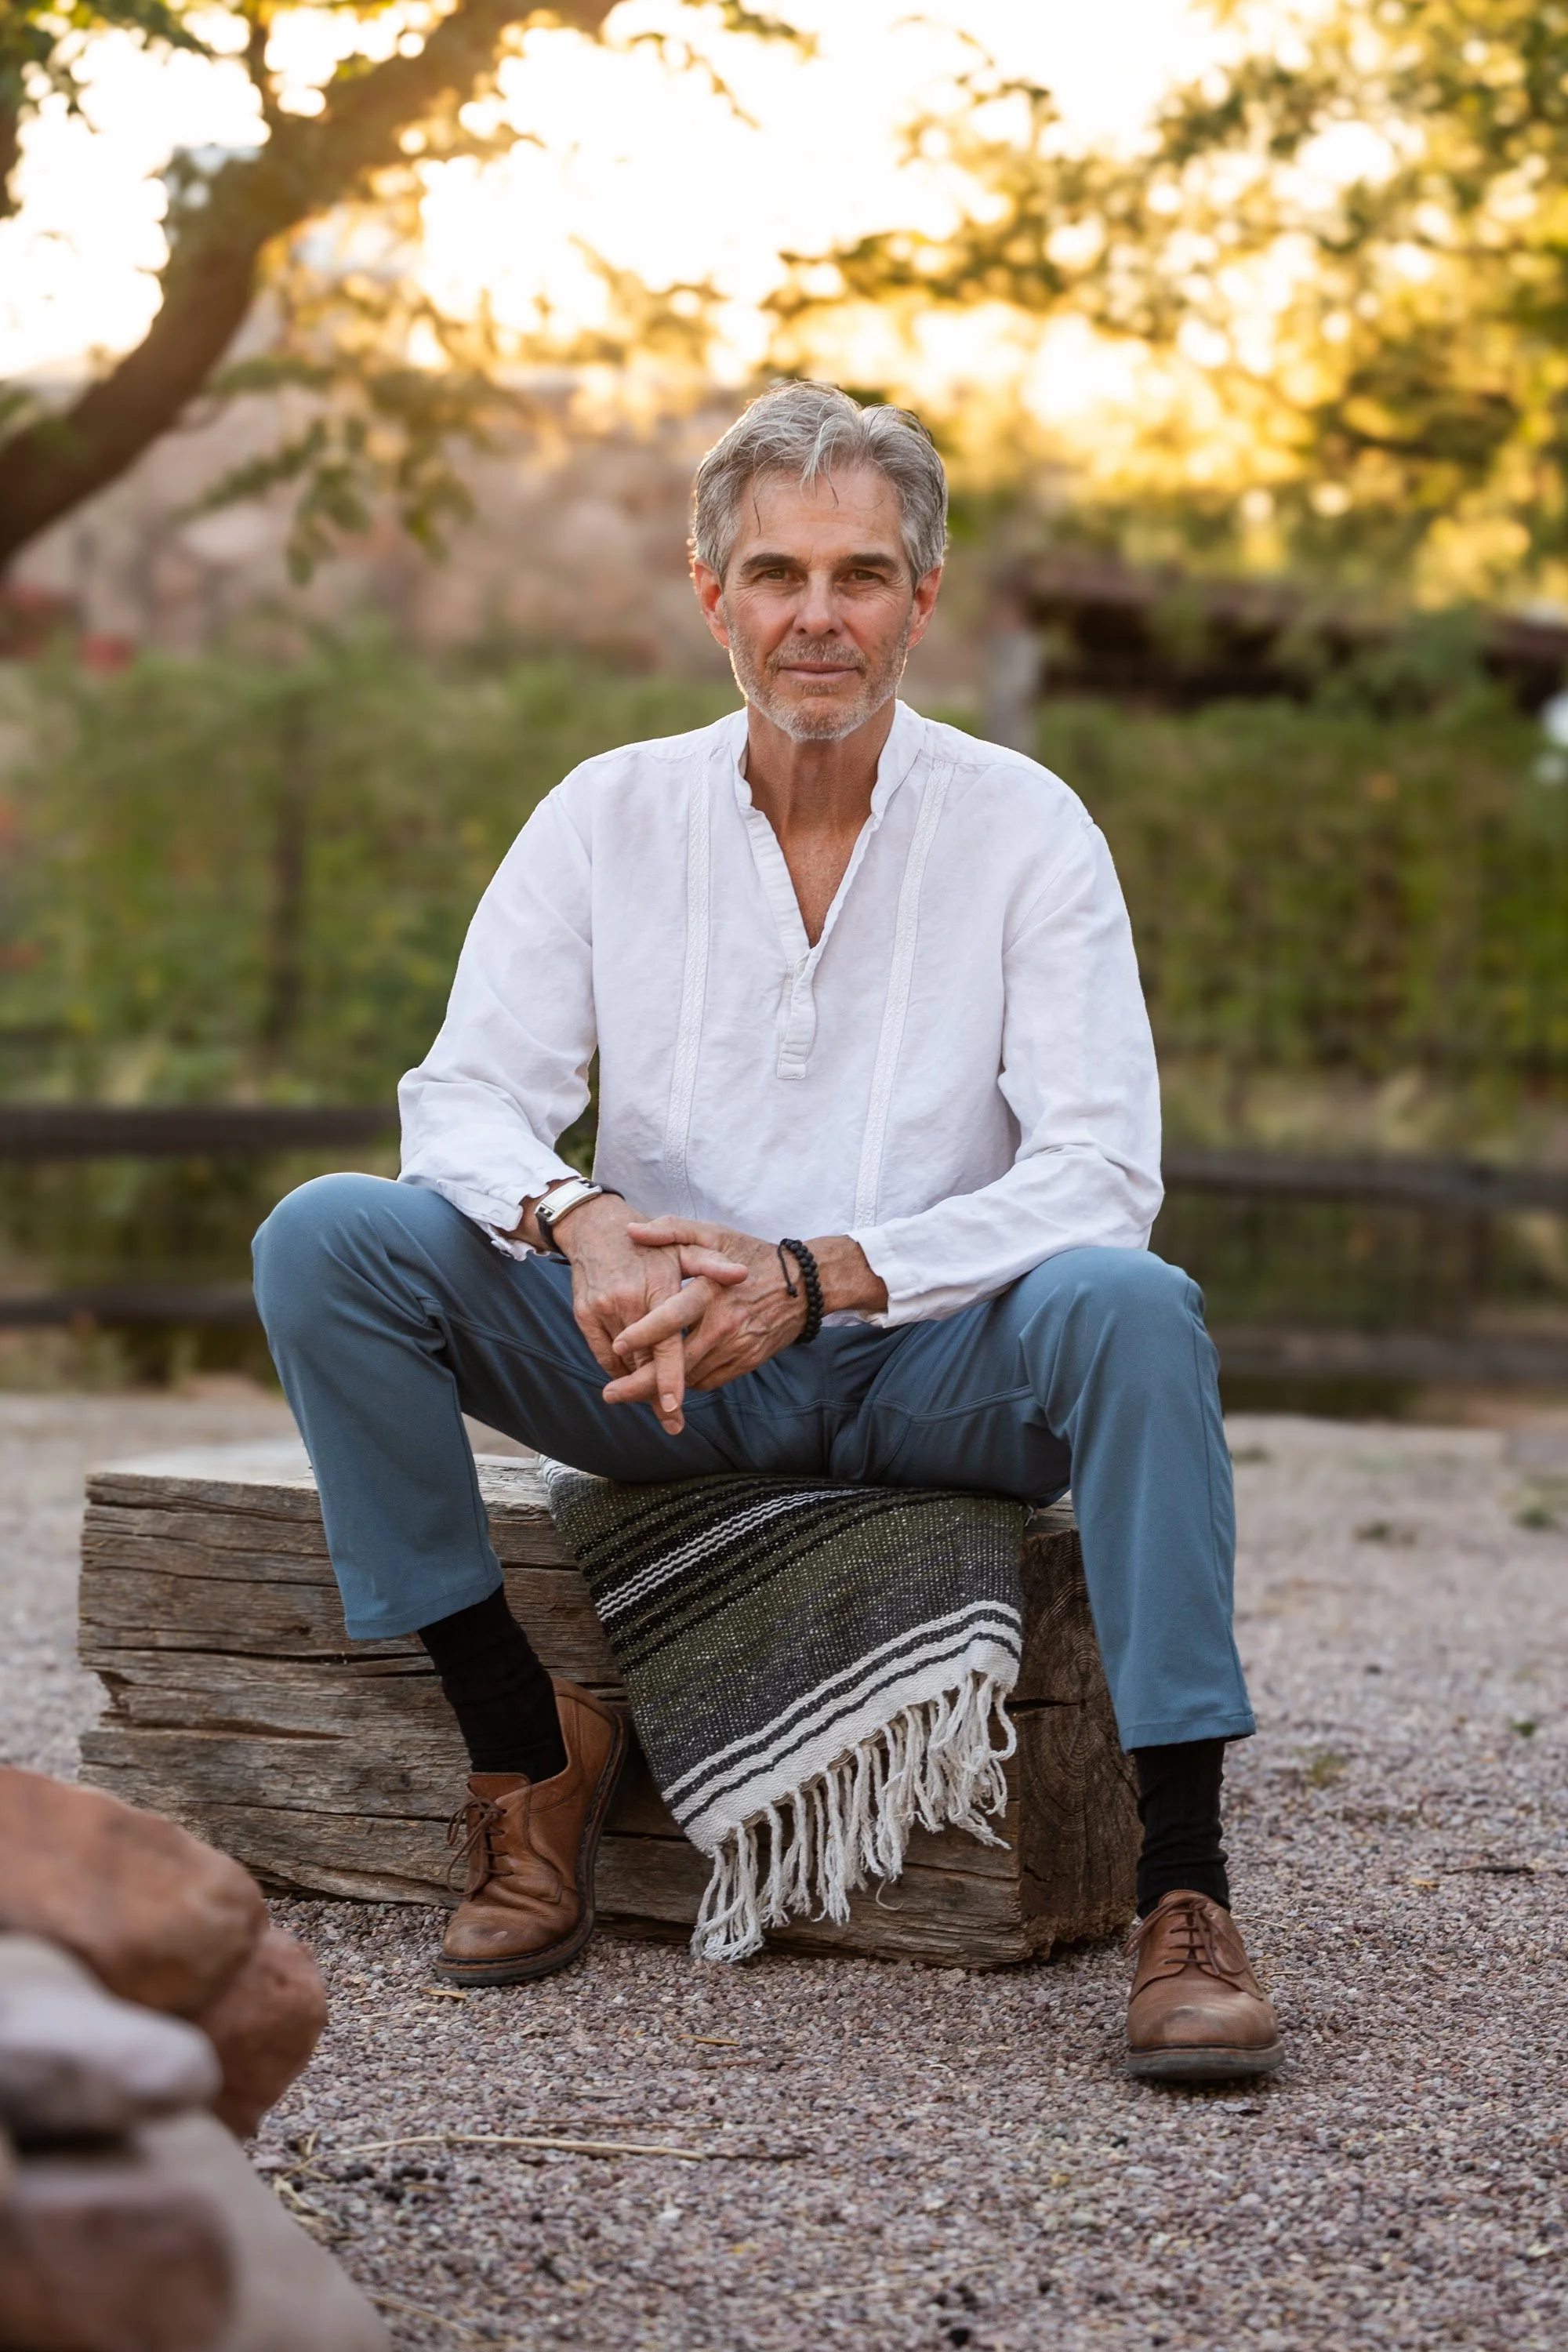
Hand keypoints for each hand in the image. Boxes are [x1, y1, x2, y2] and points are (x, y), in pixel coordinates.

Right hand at [531, 1192, 743, 1435]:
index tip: (676, 1405)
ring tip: (660, 1408)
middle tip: (673, 1423)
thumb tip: (742, 1275)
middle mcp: (627, 1302)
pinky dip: (619, 1370)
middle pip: (643, 1361)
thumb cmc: (648, 1244)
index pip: (666, 1343)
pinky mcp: (584, 1315)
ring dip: (640, 1385)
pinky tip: (634, 1381)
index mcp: (656, 1289)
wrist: (596, 1228)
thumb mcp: (682, 1247)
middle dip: (657, 1395)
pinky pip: (602, 1354)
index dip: (671, 1376)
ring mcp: (602, 1310)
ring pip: (623, 1362)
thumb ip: (712, 1265)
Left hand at [610, 1219, 886, 1396]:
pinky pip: (709, 1381)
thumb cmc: (753, 1255)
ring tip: (630, 1391)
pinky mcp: (747, 1362)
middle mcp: (724, 1324)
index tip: (617, 1346)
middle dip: (640, 1384)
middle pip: (677, 1362)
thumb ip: (671, 1230)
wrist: (806, 1285)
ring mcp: (738, 1346)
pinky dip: (687, 1382)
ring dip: (661, 1388)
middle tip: (609, 1394)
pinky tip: (668, 1381)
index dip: (644, 1334)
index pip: (672, 1318)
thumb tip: (631, 1232)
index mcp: (711, 1291)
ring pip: (691, 1377)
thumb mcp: (714, 1234)